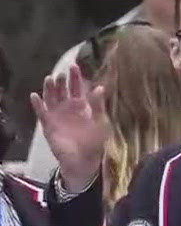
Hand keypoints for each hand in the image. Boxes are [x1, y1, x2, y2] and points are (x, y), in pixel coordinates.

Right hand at [31, 65, 109, 190]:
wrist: (83, 160)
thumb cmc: (94, 142)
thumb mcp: (100, 122)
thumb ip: (98, 105)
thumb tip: (100, 87)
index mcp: (81, 106)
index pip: (77, 88)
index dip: (76, 77)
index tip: (74, 66)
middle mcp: (67, 107)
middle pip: (62, 90)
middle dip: (62, 80)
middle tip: (62, 72)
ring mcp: (57, 115)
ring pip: (51, 98)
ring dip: (50, 88)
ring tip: (50, 79)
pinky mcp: (48, 124)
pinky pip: (41, 112)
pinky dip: (37, 104)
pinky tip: (35, 96)